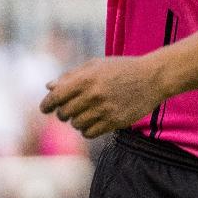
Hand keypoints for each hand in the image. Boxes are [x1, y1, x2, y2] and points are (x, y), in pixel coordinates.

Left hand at [41, 56, 165, 137]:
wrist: (152, 77)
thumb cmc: (122, 68)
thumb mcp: (96, 65)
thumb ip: (71, 76)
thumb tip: (49, 87)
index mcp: (86, 78)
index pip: (56, 96)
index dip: (47, 104)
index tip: (44, 109)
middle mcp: (93, 95)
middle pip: (65, 113)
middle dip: (63, 113)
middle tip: (68, 110)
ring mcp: (104, 110)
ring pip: (77, 124)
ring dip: (77, 121)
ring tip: (85, 114)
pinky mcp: (114, 122)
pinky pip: (90, 132)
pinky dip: (88, 129)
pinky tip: (93, 121)